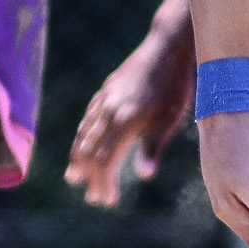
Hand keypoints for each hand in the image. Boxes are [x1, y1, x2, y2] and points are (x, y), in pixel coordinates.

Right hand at [66, 27, 194, 205]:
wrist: (167, 46)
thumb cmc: (174, 86)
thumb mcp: (169, 120)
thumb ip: (153, 148)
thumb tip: (144, 176)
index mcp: (123, 122)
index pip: (105, 161)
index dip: (103, 183)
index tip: (107, 201)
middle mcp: (108, 112)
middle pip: (89, 151)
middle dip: (90, 178)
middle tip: (93, 199)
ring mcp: (105, 100)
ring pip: (84, 134)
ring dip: (79, 160)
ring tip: (74, 177)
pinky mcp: (107, 90)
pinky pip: (88, 118)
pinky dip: (82, 136)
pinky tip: (82, 143)